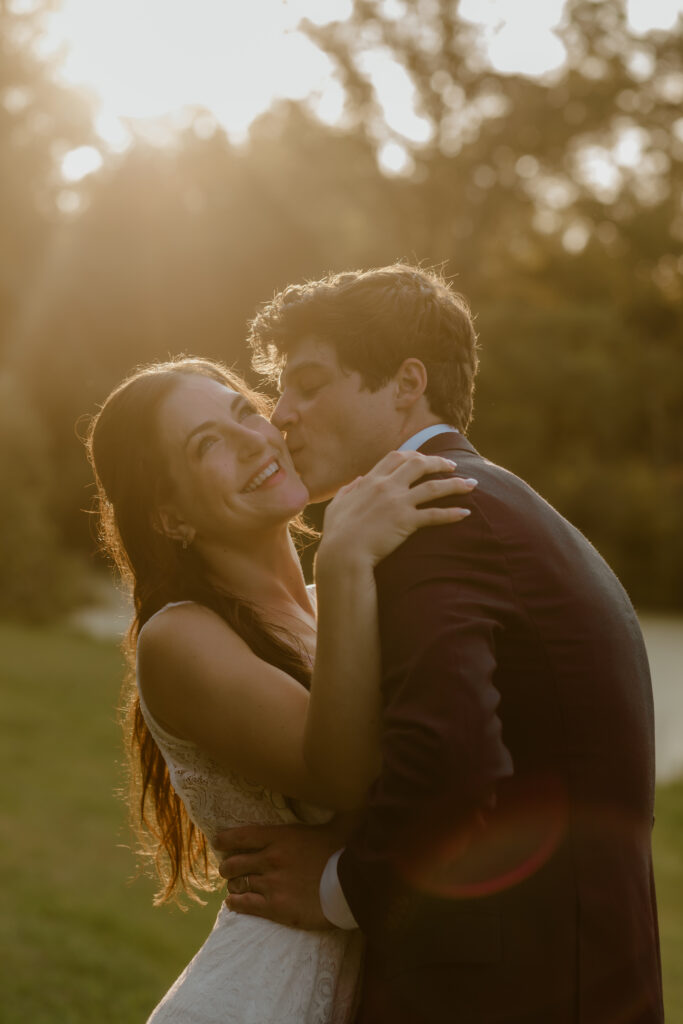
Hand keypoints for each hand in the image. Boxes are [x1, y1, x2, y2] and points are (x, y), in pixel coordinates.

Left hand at [215, 821, 345, 929]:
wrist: (352, 887)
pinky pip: (245, 905)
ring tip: (234, 886)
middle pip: (234, 862)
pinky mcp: (275, 908)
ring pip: (237, 884)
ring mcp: (271, 884)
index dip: (227, 839)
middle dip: (228, 866)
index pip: (243, 835)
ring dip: (233, 885)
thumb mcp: (337, 823)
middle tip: (229, 868)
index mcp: (282, 837)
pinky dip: (236, 903)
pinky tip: (233, 902)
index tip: (218, 841)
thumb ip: (336, 808)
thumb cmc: (344, 853)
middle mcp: (271, 859)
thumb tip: (353, 783)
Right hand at [318, 450, 476, 570]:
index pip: (396, 457)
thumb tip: (357, 480)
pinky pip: (435, 515)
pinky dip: (452, 513)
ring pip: (434, 487)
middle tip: (453, 466)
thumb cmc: (337, 534)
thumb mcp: (337, 506)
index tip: (425, 458)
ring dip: (456, 484)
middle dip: (439, 462)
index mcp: (370, 480)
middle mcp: (386, 486)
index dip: (414, 455)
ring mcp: (398, 502)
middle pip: (419, 464)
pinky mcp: (406, 521)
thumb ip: (348, 490)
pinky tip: (466, 513)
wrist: (342, 553)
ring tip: (472, 484)